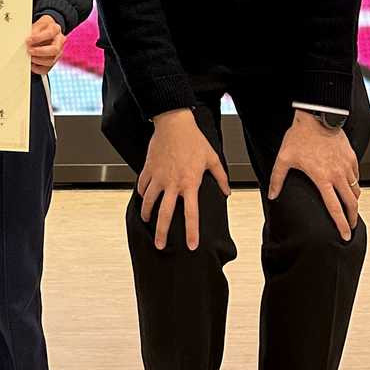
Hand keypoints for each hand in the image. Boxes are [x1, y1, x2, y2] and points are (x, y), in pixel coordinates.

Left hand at [26, 14, 64, 73]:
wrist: (41, 34)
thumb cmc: (38, 30)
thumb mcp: (35, 25)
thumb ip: (32, 31)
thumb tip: (28, 40)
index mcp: (55, 28)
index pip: (50, 33)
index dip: (38, 38)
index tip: (28, 40)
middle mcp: (60, 40)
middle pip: (55, 49)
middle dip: (40, 52)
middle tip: (29, 51)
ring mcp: (59, 52)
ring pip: (52, 60)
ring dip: (38, 60)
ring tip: (30, 57)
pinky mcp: (54, 62)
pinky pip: (48, 69)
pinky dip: (38, 68)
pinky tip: (32, 64)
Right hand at [138, 109, 230, 251]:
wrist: (173, 123)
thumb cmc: (194, 140)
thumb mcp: (212, 159)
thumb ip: (221, 177)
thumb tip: (227, 192)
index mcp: (190, 183)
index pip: (191, 214)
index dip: (191, 232)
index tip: (191, 246)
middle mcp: (172, 184)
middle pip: (165, 214)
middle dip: (162, 233)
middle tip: (160, 245)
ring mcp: (158, 177)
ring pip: (149, 202)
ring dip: (147, 214)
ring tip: (147, 221)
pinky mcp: (148, 169)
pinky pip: (142, 186)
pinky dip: (142, 194)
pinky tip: (144, 198)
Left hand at [267, 113, 359, 238]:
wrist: (316, 116)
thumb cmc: (300, 137)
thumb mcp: (284, 158)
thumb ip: (278, 179)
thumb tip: (272, 196)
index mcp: (322, 178)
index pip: (334, 208)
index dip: (341, 224)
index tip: (344, 235)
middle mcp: (337, 174)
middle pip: (351, 203)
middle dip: (352, 218)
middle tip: (352, 227)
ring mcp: (346, 166)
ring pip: (356, 190)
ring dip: (354, 202)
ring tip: (350, 208)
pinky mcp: (352, 157)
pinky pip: (357, 176)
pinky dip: (355, 184)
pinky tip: (349, 186)